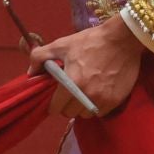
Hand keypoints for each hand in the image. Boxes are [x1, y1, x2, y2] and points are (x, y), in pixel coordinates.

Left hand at [27, 19, 145, 117]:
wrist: (122, 39)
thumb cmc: (90, 41)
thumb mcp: (61, 44)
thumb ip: (40, 57)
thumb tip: (31, 73)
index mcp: (71, 82)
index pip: (56, 108)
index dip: (53, 103)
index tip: (56, 97)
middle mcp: (86, 95)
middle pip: (69, 113)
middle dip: (67, 105)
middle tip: (70, 92)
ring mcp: (103, 99)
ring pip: (85, 114)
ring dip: (81, 107)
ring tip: (83, 93)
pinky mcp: (116, 100)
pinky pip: (100, 112)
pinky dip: (96, 106)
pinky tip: (96, 93)